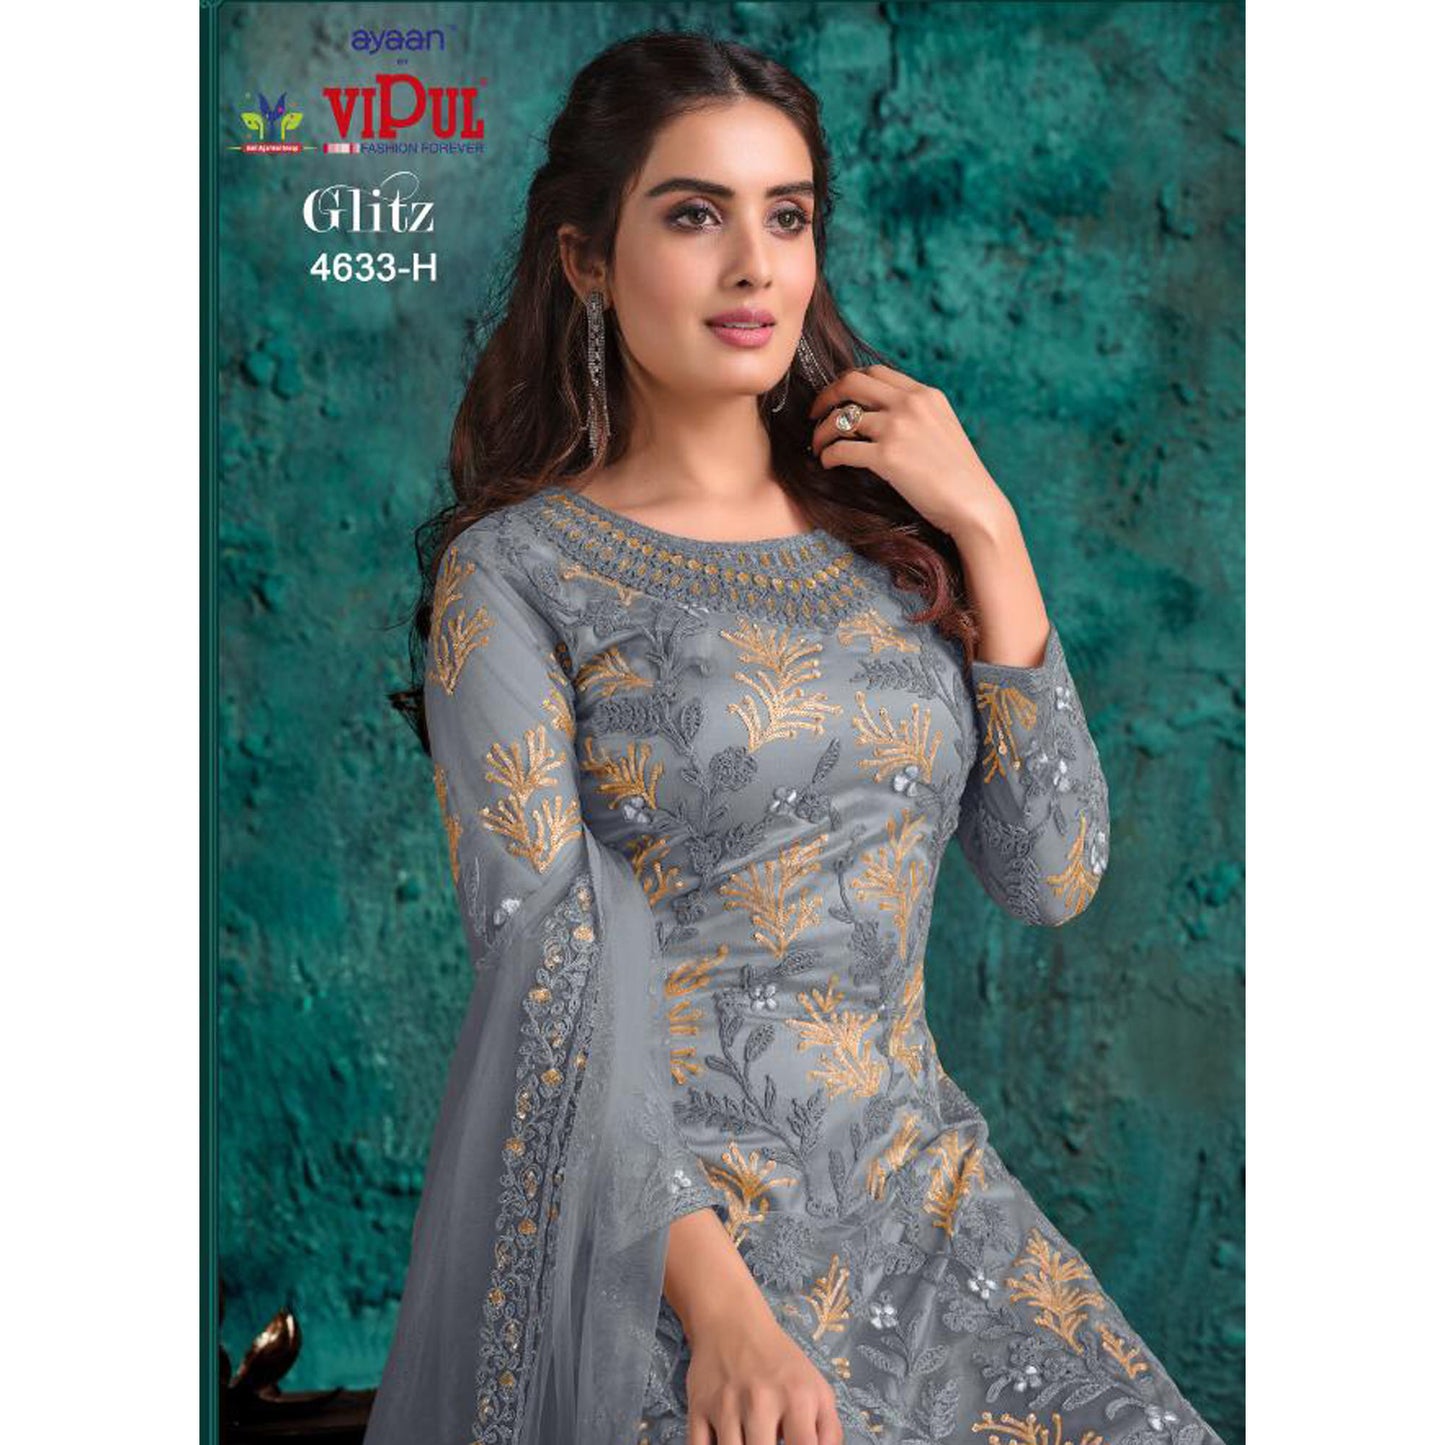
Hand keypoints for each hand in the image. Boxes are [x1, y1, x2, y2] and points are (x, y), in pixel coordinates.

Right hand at [684, 1301, 843, 1444]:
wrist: (731, 1322)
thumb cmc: (780, 1363)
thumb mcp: (818, 1390)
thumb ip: (829, 1434)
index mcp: (797, 1398)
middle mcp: (760, 1400)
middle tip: (767, 1443)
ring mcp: (726, 1405)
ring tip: (749, 1442)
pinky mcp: (697, 1407)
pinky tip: (725, 1443)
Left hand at [807, 364, 1011, 538]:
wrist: (975, 505)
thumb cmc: (959, 477)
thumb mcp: (943, 430)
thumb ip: (917, 416)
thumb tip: (882, 417)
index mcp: (925, 395)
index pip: (876, 371)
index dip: (848, 382)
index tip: (837, 398)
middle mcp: (910, 404)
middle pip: (851, 382)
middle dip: (826, 396)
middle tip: (814, 414)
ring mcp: (898, 428)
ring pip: (840, 418)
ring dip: (822, 432)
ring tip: (818, 447)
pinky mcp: (887, 457)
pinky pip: (841, 449)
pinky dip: (827, 455)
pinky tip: (827, 464)